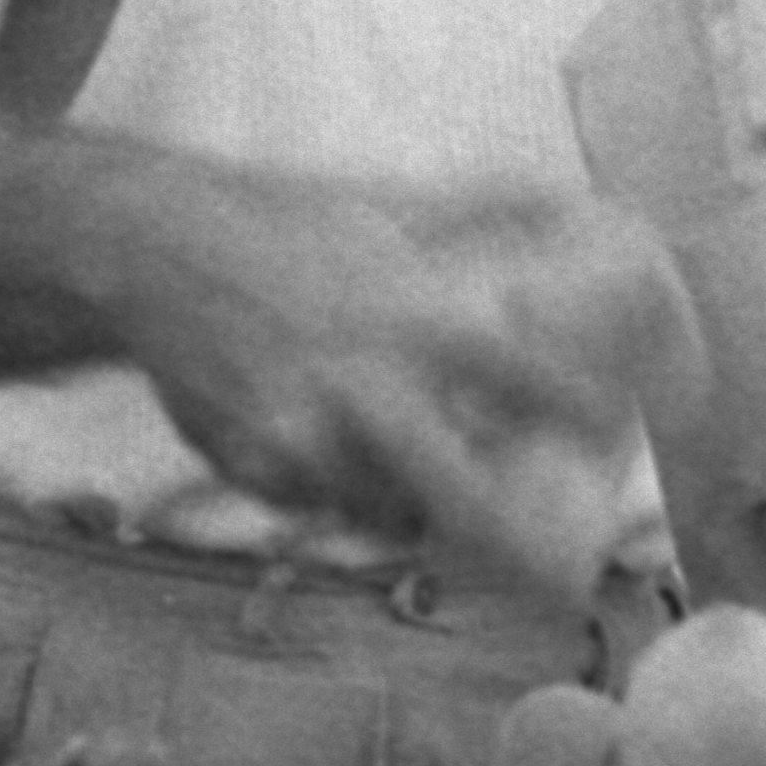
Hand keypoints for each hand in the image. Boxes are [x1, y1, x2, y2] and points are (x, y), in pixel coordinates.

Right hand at [133, 183, 689, 592]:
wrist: (150, 249)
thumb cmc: (280, 224)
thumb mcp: (385, 210)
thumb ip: (477, 215)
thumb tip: (569, 200)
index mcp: (412, 314)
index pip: (526, 378)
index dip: (579, 411)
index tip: (614, 433)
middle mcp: (365, 383)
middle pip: (463, 494)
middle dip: (509, 532)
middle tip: (553, 565)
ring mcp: (306, 435)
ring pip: (388, 510)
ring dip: (410, 504)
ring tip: (401, 467)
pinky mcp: (255, 466)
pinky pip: (318, 505)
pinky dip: (331, 490)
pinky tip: (316, 439)